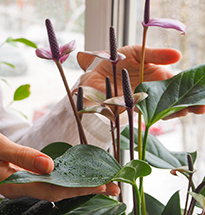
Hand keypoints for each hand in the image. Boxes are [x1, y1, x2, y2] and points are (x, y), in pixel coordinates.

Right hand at [0, 122, 119, 201]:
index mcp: (12, 181)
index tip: (102, 185)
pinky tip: (76, 175)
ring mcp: (19, 180)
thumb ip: (22, 155)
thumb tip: (49, 165)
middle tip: (114, 186)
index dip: (79, 187)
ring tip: (102, 182)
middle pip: (57, 190)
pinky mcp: (20, 172)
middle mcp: (19, 185)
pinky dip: (64, 176)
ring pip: (53, 185)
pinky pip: (46, 177)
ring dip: (78, 183)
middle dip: (86, 189)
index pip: (52, 188)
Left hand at [79, 44, 204, 117]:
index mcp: (159, 75)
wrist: (96, 74)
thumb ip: (156, 55)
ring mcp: (146, 101)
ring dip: (177, 111)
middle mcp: (155, 90)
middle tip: (201, 107)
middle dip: (190, 103)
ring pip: (166, 108)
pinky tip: (167, 114)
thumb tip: (178, 56)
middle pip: (176, 98)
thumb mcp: (137, 52)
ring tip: (186, 110)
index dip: (193, 87)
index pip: (180, 82)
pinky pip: (149, 114)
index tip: (203, 92)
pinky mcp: (135, 109)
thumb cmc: (116, 61)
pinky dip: (159, 115)